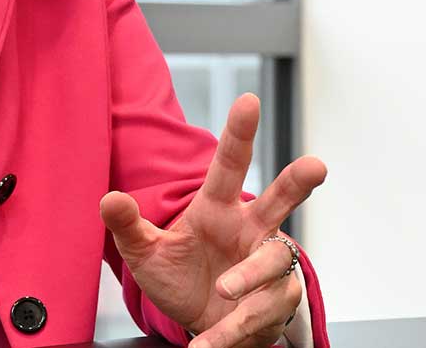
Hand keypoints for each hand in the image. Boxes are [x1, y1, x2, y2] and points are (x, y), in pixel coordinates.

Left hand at [100, 93, 326, 347]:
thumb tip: (109, 198)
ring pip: (270, 264)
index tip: (248, 101)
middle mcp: (250, 229)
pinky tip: (208, 341)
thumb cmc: (179, 278)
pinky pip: (260, 313)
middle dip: (298, 182)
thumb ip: (128, 226)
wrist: (201, 327)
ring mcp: (268, 266)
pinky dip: (231, 330)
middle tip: (316, 166)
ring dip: (247, 278)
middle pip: (280, 200)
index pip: (229, 165)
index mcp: (218, 208)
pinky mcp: (276, 302)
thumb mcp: (146, 254)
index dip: (240, 133)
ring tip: (222, 292)